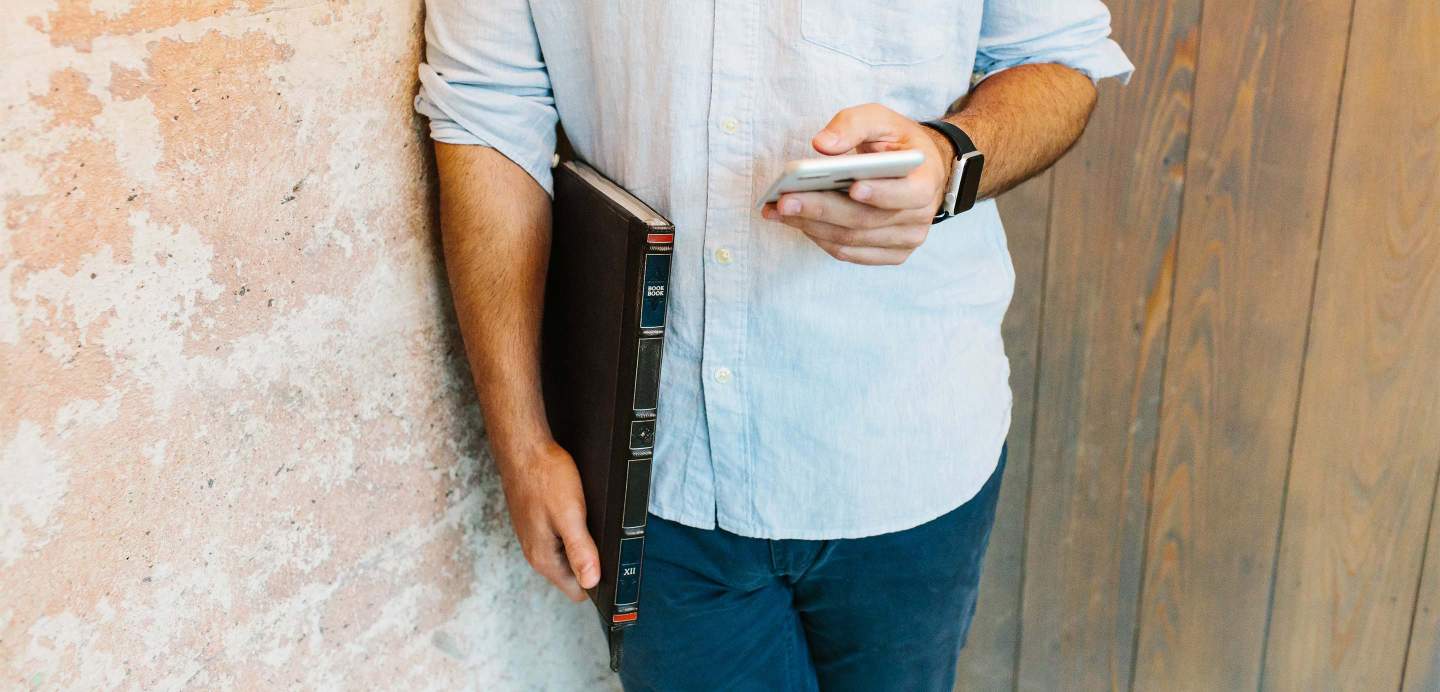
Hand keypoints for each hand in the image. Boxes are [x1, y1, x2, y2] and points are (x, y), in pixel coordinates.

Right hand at [496, 438, 600, 600]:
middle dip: (591, 562)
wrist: (524, 448)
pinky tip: (578, 511)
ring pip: (566, 554)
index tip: (611, 565)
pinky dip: (572, 528)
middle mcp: (536, 552)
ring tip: (591, 520)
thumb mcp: (570, 515)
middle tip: (604, 536)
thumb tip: (592, 582)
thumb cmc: (545, 477)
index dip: (597, 583)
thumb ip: (580, 550)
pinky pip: (559, 537)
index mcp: (544, 558)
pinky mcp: (536, 522)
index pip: (576, 591)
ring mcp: (534, 537)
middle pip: (572, 574)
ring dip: (582, 543)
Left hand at [762, 103, 953, 265]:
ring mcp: (906, 240)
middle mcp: (920, 216)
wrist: (918, 170)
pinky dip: (820, 239)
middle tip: (785, 201)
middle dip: (821, 210)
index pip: (906, 193)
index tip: (851, 186)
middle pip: (865, 220)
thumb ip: (853, 125)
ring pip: (852, 240)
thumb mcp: (881, 120)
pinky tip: (797, 223)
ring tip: (778, 211)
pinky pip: (849, 252)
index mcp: (926, 180)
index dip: (879, 193)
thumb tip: (821, 144)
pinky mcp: (890, 254)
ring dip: (811, 227)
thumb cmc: (897, 143)